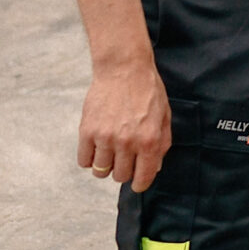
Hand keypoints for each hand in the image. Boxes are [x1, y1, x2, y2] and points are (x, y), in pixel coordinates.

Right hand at [78, 54, 171, 192]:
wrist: (123, 66)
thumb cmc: (147, 89)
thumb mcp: (164, 115)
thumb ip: (162, 144)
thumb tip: (155, 168)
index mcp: (149, 140)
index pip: (142, 179)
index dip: (140, 183)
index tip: (137, 179)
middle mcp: (127, 142)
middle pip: (120, 177)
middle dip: (123, 169)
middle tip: (124, 154)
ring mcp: (105, 137)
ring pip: (101, 172)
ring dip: (106, 164)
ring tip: (109, 149)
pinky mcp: (87, 131)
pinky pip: (84, 160)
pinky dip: (89, 157)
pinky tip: (97, 145)